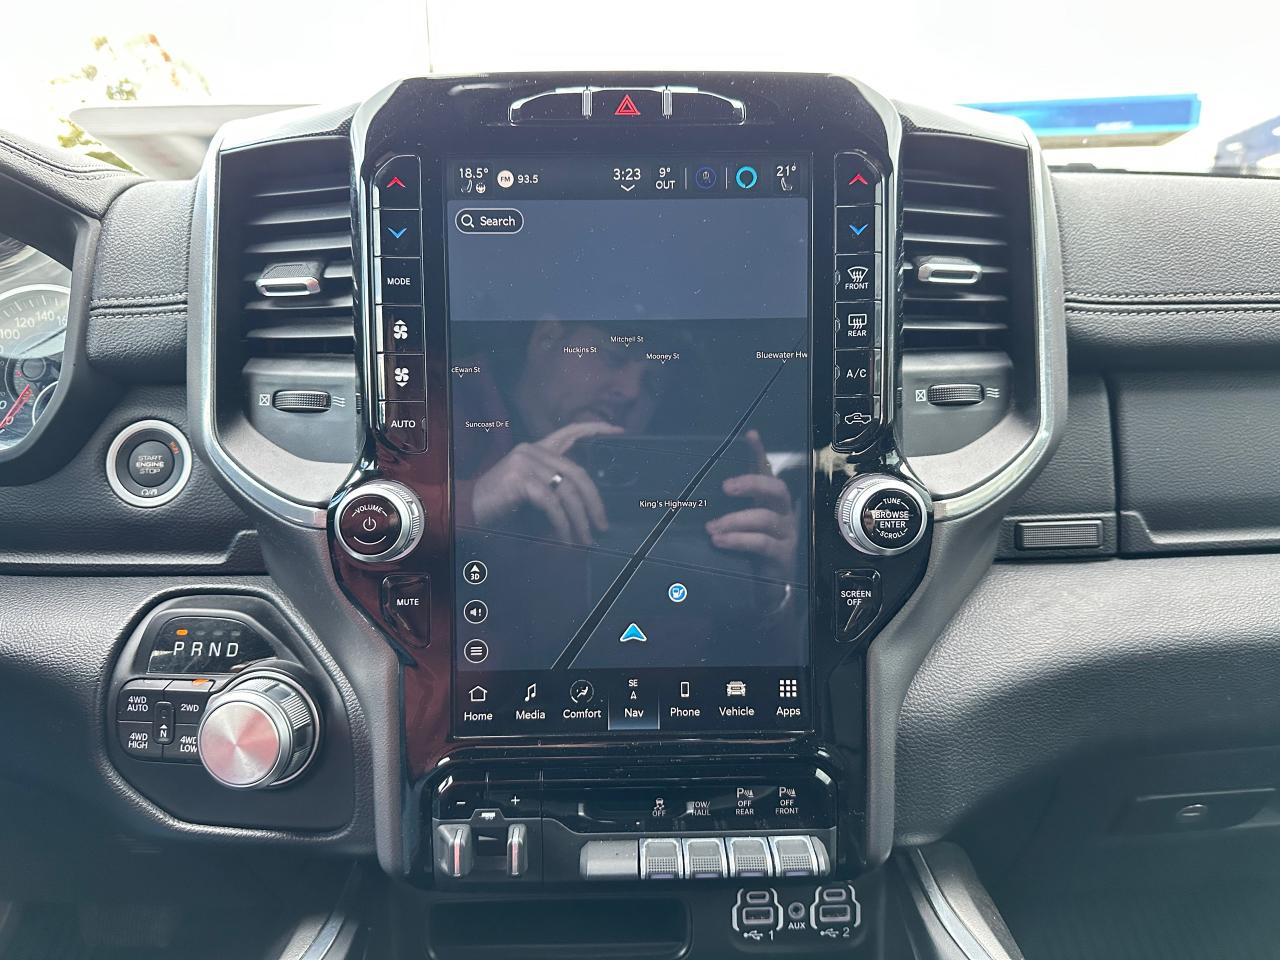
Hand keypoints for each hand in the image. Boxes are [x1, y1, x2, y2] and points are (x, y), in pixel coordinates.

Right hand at [471, 421, 620, 544]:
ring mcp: (525, 462)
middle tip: (603, 524)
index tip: (618, 431)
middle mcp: (532, 450)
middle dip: (594, 502)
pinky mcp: (519, 479)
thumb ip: (555, 487)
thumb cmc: (500, 503)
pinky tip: (566, 539)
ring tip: (586, 538)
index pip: (571, 432)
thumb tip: (588, 506)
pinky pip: (552, 504)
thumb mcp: (531, 490)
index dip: (595, 429)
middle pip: (578, 473)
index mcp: (536, 449)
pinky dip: (563, 524)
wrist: (466, 509)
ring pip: (567, 491)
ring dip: (580, 520)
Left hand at [705, 430, 798, 583]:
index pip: (767, 472)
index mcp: (769, 503)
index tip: (750, 435)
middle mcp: (782, 514)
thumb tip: (689, 496)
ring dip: (735, 520)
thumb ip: (721, 512)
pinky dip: (739, 540)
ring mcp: (786, 534)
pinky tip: (720, 541)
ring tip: (711, 528)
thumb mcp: (736, 529)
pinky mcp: (782, 556)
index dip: (759, 453)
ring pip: (765, 518)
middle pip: (776, 489)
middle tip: (725, 487)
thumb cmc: (749, 555)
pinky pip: (762, 543)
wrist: (768, 592)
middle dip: (751, 484)